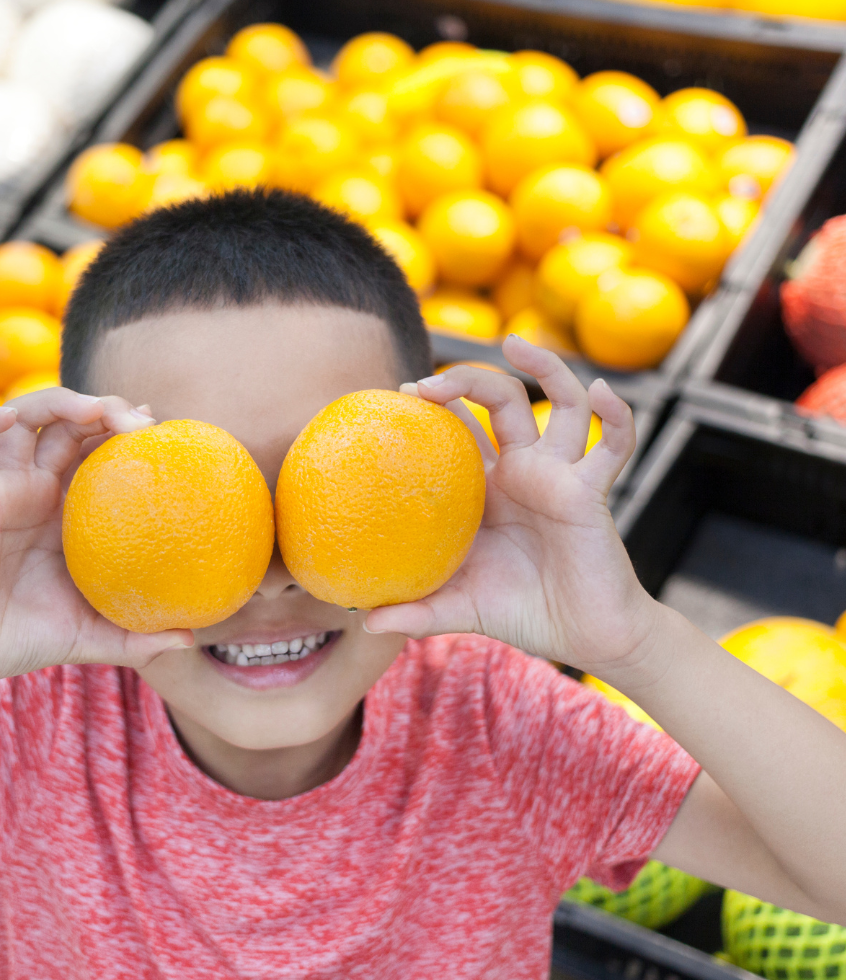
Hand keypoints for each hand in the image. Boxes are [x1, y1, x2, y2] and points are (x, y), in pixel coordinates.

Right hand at [0, 389, 191, 701]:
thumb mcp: (93, 637)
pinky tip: (4, 420)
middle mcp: (32, 489)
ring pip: (20, 415)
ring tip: (93, 410)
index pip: (96, 449)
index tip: (158, 428)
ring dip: (56, 400)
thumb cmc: (20, 642)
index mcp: (63, 511)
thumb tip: (192, 639)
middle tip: (139, 422)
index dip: (123, 428)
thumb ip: (140, 637)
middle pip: (66, 423)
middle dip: (104, 407)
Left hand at [365, 336, 659, 675]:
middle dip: (468, 380)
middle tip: (429, 384)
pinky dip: (616, 415)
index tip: (402, 394)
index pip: (460, 429)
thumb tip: (362, 622)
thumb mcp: (459, 608)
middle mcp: (523, 470)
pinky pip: (614, 444)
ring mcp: (559, 475)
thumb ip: (416, 613)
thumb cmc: (523, 613)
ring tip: (517, 342)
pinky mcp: (593, 490)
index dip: (437, 405)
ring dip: (546, 367)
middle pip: (500, 401)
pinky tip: (604, 393)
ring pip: (561, 403)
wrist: (584, 637)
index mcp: (487, 489)